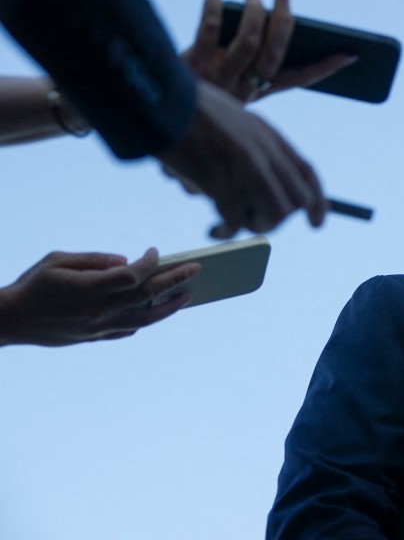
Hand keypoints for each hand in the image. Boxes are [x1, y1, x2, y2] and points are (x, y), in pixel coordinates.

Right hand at [0, 250, 198, 345]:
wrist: (9, 321)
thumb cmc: (32, 285)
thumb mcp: (58, 260)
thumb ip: (94, 259)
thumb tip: (125, 260)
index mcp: (90, 288)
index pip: (134, 275)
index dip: (150, 262)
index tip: (156, 251)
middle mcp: (99, 310)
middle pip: (147, 294)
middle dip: (175, 280)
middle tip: (198, 268)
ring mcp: (98, 327)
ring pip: (145, 319)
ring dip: (170, 307)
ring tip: (187, 296)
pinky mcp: (94, 338)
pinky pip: (128, 330)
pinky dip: (145, 320)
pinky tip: (154, 310)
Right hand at [156, 80, 326, 238]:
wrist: (161, 99)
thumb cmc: (190, 110)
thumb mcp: (236, 119)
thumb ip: (253, 144)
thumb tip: (261, 175)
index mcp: (269, 135)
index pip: (307, 173)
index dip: (318, 202)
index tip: (317, 224)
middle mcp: (265, 152)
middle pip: (296, 201)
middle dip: (278, 218)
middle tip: (253, 219)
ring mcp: (245, 167)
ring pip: (274, 215)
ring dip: (254, 226)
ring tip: (231, 223)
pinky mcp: (220, 182)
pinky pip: (237, 222)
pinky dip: (227, 232)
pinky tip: (214, 229)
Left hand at [181, 0, 353, 102]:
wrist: (157, 110)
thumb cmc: (199, 89)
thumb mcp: (229, 82)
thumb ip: (250, 59)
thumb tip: (267, 14)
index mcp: (258, 94)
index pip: (299, 80)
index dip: (325, 67)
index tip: (349, 54)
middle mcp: (243, 88)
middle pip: (274, 54)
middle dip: (283, 19)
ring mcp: (219, 77)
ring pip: (247, 42)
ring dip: (253, 11)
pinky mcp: (193, 64)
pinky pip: (208, 31)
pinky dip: (212, 7)